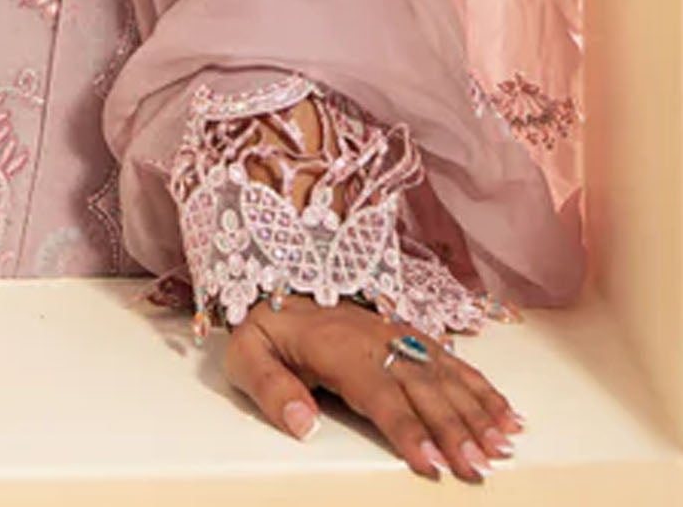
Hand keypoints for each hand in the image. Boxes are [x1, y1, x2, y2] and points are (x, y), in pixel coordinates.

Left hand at [222, 293, 524, 482]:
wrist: (279, 284)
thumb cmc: (266, 331)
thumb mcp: (246, 356)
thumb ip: (271, 390)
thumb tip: (303, 425)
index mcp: (337, 347)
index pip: (380, 393)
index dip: (407, 429)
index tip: (432, 462)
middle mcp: (377, 338)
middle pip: (422, 387)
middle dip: (455, 429)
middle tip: (480, 466)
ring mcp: (398, 335)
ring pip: (445, 375)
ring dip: (477, 412)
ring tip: (503, 447)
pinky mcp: (411, 336)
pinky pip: (452, 362)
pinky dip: (482, 389)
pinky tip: (505, 414)